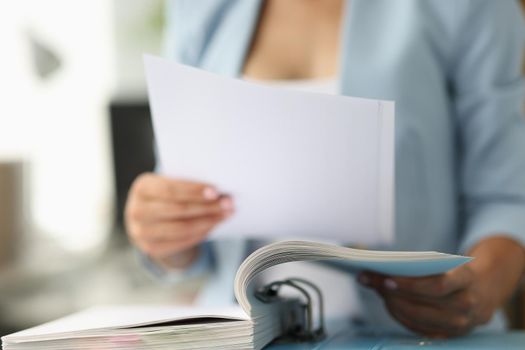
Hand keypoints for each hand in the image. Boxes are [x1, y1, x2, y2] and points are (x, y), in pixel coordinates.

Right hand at [125, 173, 233, 268]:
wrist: (147, 217)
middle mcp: (136, 210)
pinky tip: (214, 225)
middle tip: (228, 203)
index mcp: (142, 187)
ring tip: (226, 214)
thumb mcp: (169, 183)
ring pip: (182, 228)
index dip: (194, 191)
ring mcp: (141, 232)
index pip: (170, 190)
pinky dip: (202, 233)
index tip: (216, 191)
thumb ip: (186, 184)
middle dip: (207, 206)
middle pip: (178, 209)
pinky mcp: (151, 248)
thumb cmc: (165, 194)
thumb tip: (219, 190)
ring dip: (208, 221)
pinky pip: (182, 241)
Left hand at [358, 237, 524, 337]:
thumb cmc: (454, 273)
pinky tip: (389, 303)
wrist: (483, 292)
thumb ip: (416, 264)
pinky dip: (400, 316)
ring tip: (377, 290)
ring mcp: (460, 324)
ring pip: (418, 317)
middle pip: (423, 303)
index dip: (410, 284)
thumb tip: (377, 267)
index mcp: (467, 279)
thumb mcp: (444, 263)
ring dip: (392, 304)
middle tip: (371, 281)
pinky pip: (419, 329)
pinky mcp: (449, 336)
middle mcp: (466, 304)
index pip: (438, 285)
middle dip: (392, 293)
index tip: (385, 278)